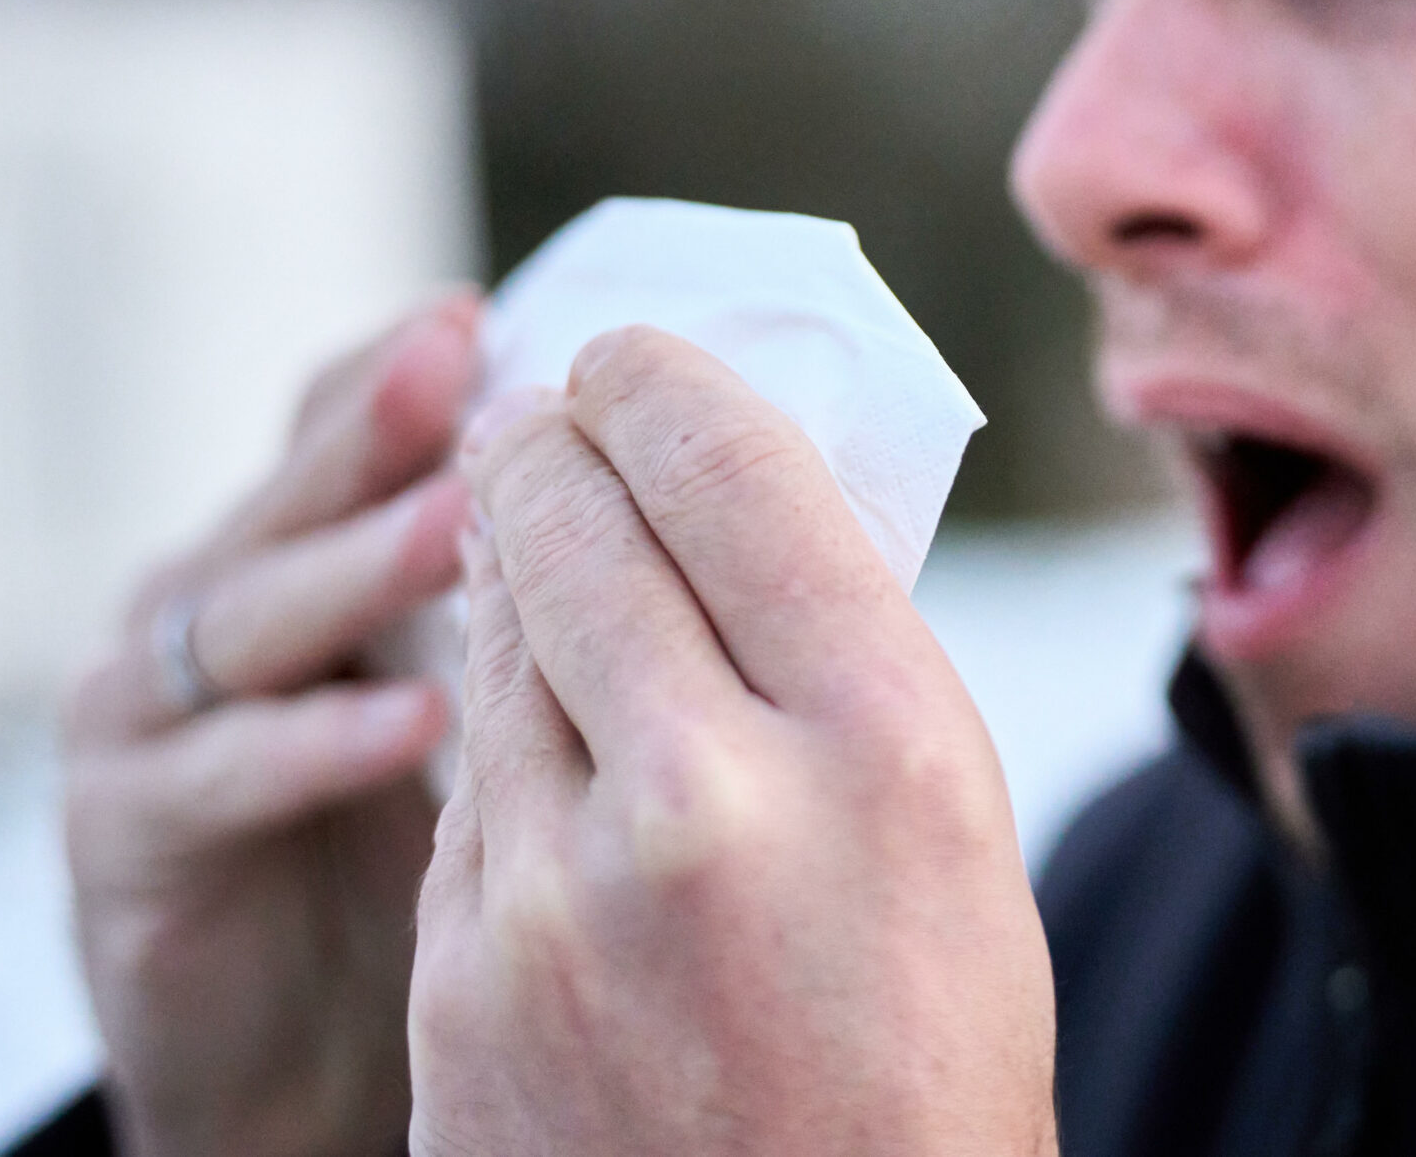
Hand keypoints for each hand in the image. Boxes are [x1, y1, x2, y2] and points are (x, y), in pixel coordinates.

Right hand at [62, 297, 480, 1156]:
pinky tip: (418, 723)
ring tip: (465, 523)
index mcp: (286, 561)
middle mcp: (204, 612)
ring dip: (360, 569)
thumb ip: (509, 593)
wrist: (277, 1067)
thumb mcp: (458, 701)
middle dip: (376, 429)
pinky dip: (318, 745)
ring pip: (253, 616)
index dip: (397, 374)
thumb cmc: (397, 862)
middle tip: (459, 364)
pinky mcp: (129, 839)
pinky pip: (224, 775)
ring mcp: (147, 720)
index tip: (481, 313)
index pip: (331, 437)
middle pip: (292, 500)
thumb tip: (669, 487)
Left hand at [409, 327, 1056, 1156]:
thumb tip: (727, 493)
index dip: (658, 378)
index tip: (626, 351)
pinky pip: (470, 785)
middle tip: (543, 410)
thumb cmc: (921, 1065)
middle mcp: (714, 800)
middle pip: (572, 517)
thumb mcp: (954, 843)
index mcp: (886, 747)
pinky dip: (502, 734)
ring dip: (513, 574)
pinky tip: (545, 741)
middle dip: (550, 440)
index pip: (728, 467)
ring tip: (533, 542)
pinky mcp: (462, 978)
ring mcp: (563, 897)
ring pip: (498, 639)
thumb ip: (844, 661)